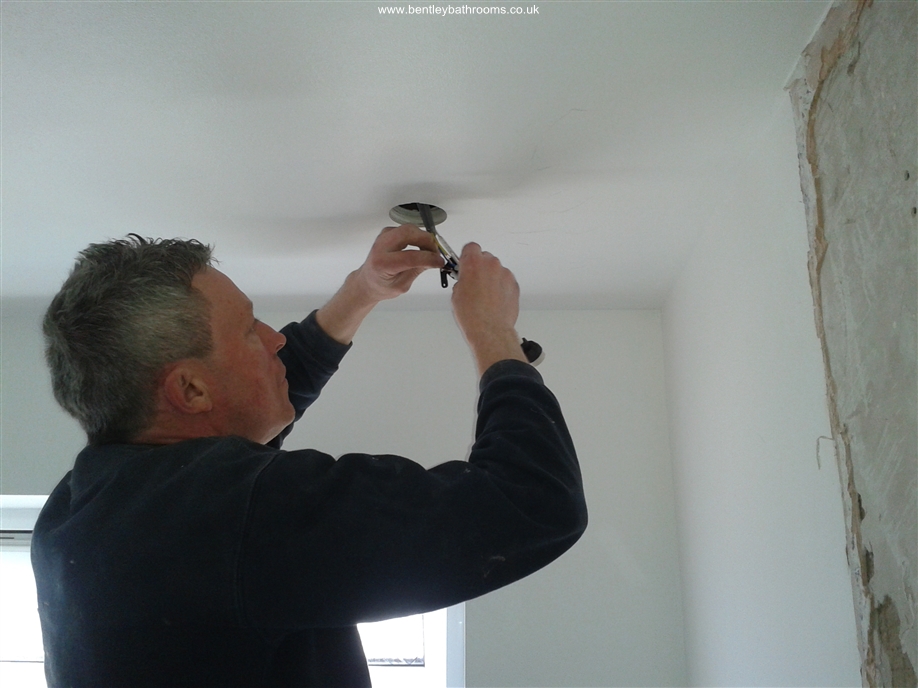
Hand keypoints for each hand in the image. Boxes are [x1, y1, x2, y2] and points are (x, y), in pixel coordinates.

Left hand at [315, 225, 441, 343]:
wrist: (368, 281)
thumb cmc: (381, 286)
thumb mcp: (401, 286)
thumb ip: (417, 271)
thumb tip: (434, 260)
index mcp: (382, 264)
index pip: (410, 257)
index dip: (429, 258)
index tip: (439, 261)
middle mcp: (380, 246)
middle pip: (408, 233)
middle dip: (427, 241)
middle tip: (436, 252)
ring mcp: (383, 237)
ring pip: (409, 228)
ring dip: (423, 238)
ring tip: (429, 251)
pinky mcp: (388, 232)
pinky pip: (407, 230)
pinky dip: (417, 236)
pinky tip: (420, 247)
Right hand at [451, 243, 526, 375]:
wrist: (490, 329)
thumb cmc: (472, 315)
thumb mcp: (456, 294)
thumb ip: (462, 280)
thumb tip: (465, 280)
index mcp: (473, 263)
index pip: (471, 247)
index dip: (467, 255)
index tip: (465, 263)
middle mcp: (491, 265)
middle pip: (485, 257)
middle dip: (480, 267)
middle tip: (474, 282)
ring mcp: (505, 274)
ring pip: (496, 269)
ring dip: (491, 277)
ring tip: (485, 296)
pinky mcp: (514, 284)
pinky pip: (505, 280)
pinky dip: (501, 287)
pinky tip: (494, 300)